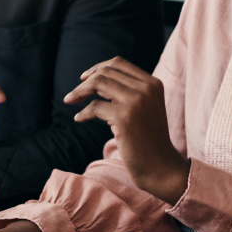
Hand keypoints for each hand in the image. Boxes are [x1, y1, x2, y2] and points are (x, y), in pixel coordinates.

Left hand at [64, 57, 189, 205]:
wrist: (161, 167)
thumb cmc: (149, 140)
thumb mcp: (144, 108)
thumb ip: (126, 91)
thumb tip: (95, 79)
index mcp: (153, 83)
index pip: (119, 63)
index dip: (98, 67)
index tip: (85, 77)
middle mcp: (146, 88)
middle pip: (107, 72)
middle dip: (86, 81)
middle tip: (73, 95)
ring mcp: (136, 101)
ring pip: (99, 83)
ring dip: (80, 91)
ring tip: (70, 100)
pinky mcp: (124, 117)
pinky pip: (94, 107)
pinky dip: (83, 113)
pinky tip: (79, 119)